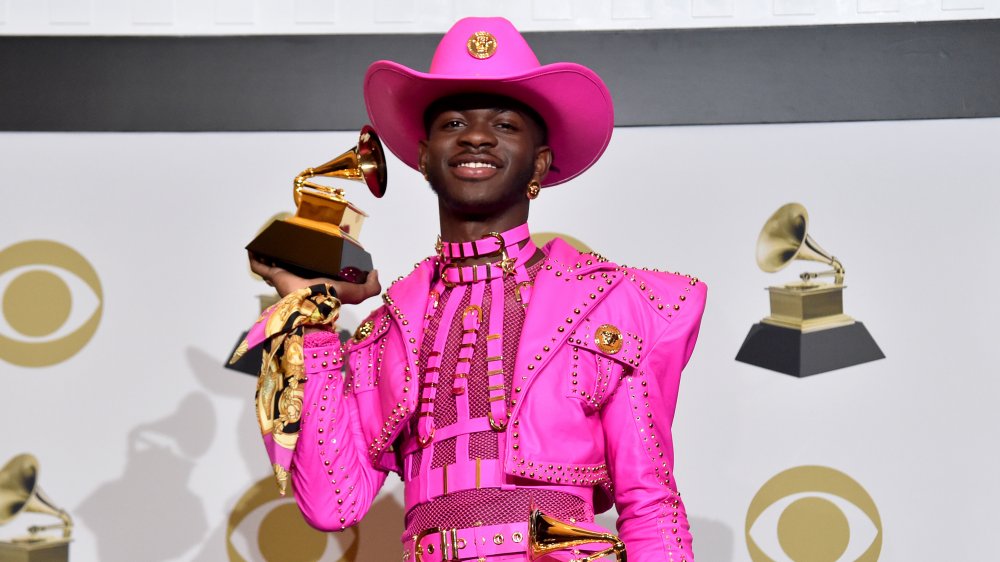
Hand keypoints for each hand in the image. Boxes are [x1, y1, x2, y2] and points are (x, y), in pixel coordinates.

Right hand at [248, 252, 381, 304]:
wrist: (315, 305)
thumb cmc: (335, 299)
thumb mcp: (359, 291)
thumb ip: (371, 284)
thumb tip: (375, 271)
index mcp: (318, 278)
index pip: (314, 265)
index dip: (314, 253)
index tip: (315, 239)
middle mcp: (300, 277)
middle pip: (293, 263)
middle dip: (289, 252)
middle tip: (289, 238)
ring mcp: (285, 276)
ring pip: (274, 263)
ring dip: (270, 253)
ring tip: (270, 240)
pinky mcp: (274, 275)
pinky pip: (259, 266)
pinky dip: (254, 257)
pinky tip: (253, 248)